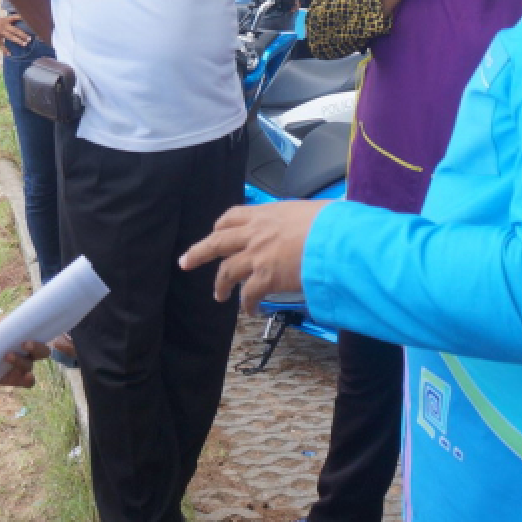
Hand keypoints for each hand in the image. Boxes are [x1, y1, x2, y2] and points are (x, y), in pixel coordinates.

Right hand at [0, 16, 31, 47]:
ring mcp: (0, 31)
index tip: (30, 22)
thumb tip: (18, 22)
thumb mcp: (1, 20)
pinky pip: (1, 44)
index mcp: (6, 20)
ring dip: (17, 40)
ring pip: (10, 36)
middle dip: (22, 34)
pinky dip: (4, 49)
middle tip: (30, 38)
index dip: (23, 19)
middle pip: (15, 30)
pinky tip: (8, 54)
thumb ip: (9, 22)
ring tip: (24, 44)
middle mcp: (4, 25)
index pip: (15, 18)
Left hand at [0, 323, 47, 387]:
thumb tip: (24, 316)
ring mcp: (21, 367)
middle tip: (24, 344)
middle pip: (42, 353)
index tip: (30, 338)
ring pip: (29, 366)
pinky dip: (29, 380)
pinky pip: (27, 382)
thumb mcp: (0, 325)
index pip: (43, 339)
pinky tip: (27, 377)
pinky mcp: (13, 378)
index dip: (42, 339)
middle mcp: (28, 353)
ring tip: (6, 356)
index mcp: (28, 338)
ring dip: (21, 361)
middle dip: (36, 348)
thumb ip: (12, 322)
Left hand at [179, 201, 331, 313]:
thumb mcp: (312, 210)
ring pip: (226, 271)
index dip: (220, 227)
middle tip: (185, 262)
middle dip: (198, 253)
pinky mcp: (265, 277)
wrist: (336, 240)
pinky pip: (248, 294)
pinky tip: (249, 311)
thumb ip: (302, 218)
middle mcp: (255, 233)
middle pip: (216, 242)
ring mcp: (257, 256)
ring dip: (220, 285)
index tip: (215, 232)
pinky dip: (246, 304)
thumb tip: (314, 220)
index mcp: (266, 214)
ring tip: (219, 296)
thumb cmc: (331, 223)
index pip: (232, 216)